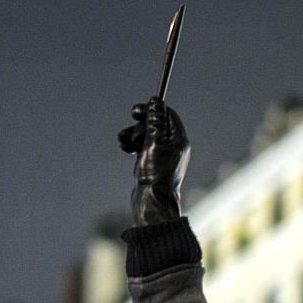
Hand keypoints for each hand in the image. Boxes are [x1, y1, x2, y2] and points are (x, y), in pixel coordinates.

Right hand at [119, 97, 189, 224]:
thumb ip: (154, 121)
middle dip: (140, 126)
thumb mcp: (153, 142)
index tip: (134, 112)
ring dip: (133, 135)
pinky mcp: (154, 162)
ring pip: (147, 135)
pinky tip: (125, 148)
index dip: (151, 110)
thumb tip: (156, 102)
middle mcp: (174, 146)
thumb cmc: (155, 173)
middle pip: (156, 124)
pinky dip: (134, 144)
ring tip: (124, 142)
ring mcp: (164, 154)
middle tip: (132, 136)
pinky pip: (144, 146)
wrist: (151, 200)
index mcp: (179, 139)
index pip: (167, 115)